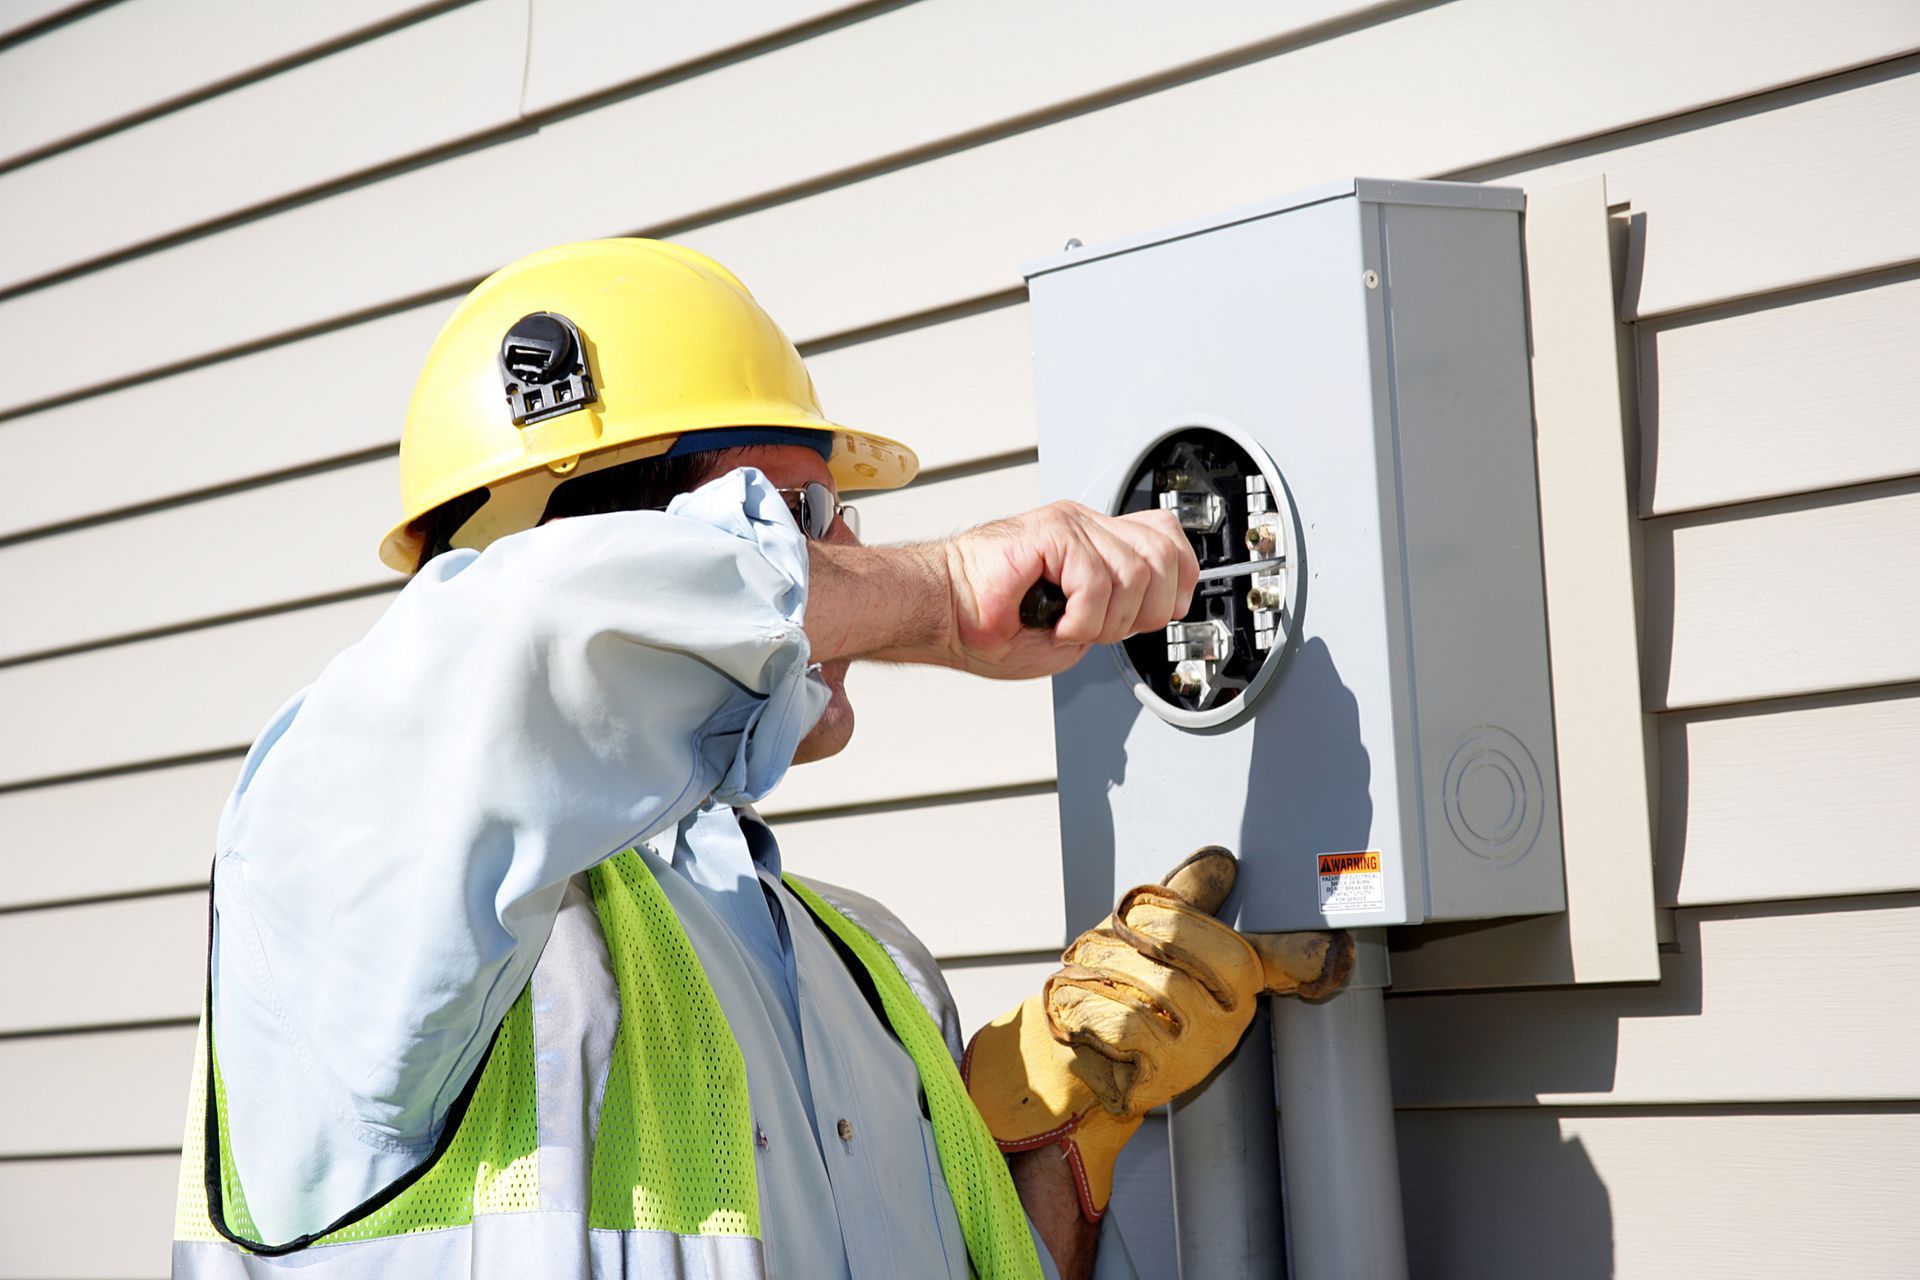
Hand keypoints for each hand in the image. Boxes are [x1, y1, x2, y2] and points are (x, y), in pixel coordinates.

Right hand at [939, 500, 1198, 678]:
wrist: (943, 615)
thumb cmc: (990, 624)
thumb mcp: (1074, 627)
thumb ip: (1115, 613)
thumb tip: (1149, 615)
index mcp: (1092, 541)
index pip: (1166, 538)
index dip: (1178, 581)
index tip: (1152, 616)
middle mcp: (1084, 526)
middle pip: (1164, 553)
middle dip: (1147, 610)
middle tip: (1104, 629)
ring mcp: (1070, 524)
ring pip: (1137, 572)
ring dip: (1108, 619)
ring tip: (1073, 628)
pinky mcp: (1051, 532)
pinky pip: (1098, 579)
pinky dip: (1084, 617)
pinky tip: (1059, 623)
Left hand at [964, 849, 1351, 1221]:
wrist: (1077, 1045)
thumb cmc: (1120, 984)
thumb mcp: (1150, 932)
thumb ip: (1186, 898)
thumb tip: (1221, 861)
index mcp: (1239, 976)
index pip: (1284, 956)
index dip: (1304, 951)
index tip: (1327, 948)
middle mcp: (1235, 1015)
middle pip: (1183, 941)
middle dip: (1129, 929)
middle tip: (1100, 939)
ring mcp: (1206, 1049)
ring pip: (1154, 982)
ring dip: (1101, 969)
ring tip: (1083, 976)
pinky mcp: (1169, 1077)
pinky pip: (1129, 1024)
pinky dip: (1093, 1008)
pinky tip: (1083, 1014)